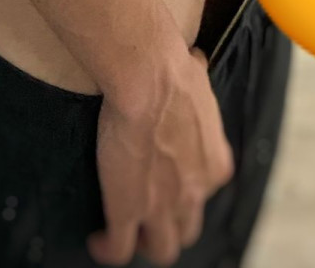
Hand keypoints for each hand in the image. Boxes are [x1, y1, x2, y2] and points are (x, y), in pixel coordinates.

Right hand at [87, 44, 233, 266]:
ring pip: (162, 249)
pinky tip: (98, 240)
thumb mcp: (200, 84)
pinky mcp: (128, 211)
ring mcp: (163, 207)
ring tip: (127, 234)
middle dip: (171, 226)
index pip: (205, 189)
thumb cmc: (174, 72)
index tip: (169, 179)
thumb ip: (196, 89)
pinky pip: (120, 249)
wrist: (149, 80)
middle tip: (151, 215)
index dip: (186, 187)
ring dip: (145, 243)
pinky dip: (108, 249)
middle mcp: (196, 192)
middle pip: (187, 229)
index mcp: (215, 163)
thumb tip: (193, 65)